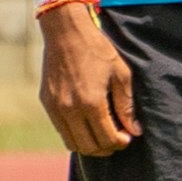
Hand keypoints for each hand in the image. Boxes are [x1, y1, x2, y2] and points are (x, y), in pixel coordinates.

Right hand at [39, 1, 138, 156]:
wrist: (65, 32)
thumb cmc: (98, 50)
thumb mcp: (120, 74)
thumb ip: (126, 105)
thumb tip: (135, 131)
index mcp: (91, 102)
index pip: (106, 139)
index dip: (120, 143)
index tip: (128, 137)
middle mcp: (70, 109)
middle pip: (89, 147)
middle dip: (107, 148)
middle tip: (118, 139)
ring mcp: (55, 108)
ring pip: (72, 143)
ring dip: (90, 145)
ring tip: (103, 135)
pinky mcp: (46, 103)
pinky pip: (61, 131)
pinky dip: (75, 135)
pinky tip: (88, 125)